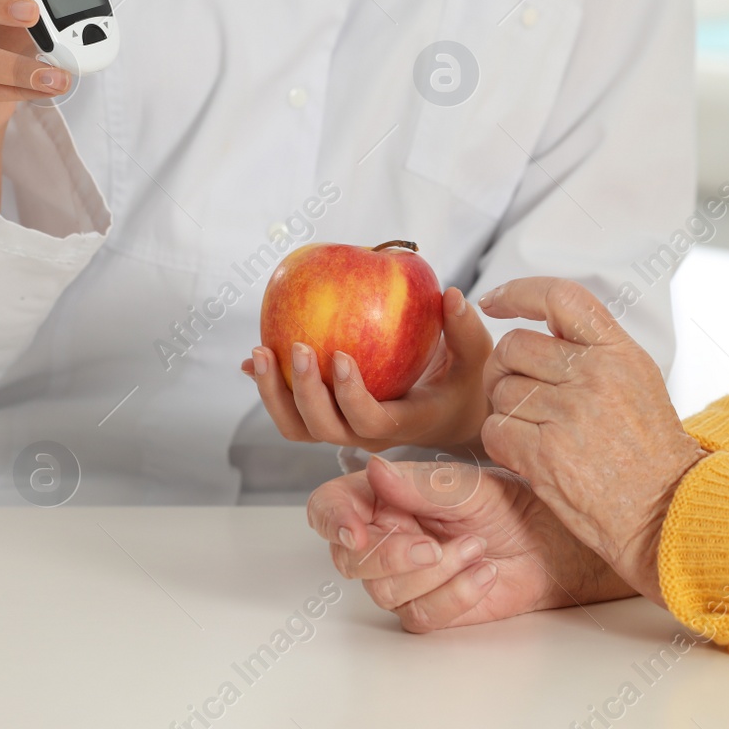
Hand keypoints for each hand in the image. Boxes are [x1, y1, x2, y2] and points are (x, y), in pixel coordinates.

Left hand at [243, 287, 492, 452]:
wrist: (448, 412)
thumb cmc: (462, 381)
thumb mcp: (475, 356)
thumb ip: (465, 328)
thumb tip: (451, 294)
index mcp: (403, 423)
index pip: (369, 420)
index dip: (351, 395)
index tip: (341, 355)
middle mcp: (367, 433)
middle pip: (323, 429)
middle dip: (305, 392)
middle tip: (297, 345)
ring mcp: (344, 429)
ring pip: (298, 427)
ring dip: (274, 395)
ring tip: (262, 352)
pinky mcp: (329, 417)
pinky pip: (291, 411)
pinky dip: (270, 388)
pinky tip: (254, 358)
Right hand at [307, 455, 633, 631]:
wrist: (550, 544)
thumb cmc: (510, 504)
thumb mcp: (468, 486)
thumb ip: (421, 484)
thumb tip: (375, 470)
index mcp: (382, 496)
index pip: (330, 507)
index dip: (333, 519)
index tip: (355, 530)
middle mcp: (384, 537)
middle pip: (351, 560)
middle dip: (391, 556)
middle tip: (433, 546)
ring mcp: (402, 577)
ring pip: (386, 592)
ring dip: (437, 573)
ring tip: (477, 548)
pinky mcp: (426, 608)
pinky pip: (420, 615)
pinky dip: (456, 595)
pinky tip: (484, 573)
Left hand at [478, 278, 705, 605]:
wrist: (664, 510)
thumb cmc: (650, 453)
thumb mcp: (637, 381)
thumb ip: (595, 350)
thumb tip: (543, 328)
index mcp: (618, 352)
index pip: (559, 297)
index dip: (518, 292)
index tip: (495, 301)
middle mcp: (595, 374)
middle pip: (514, 346)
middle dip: (505, 369)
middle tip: (519, 392)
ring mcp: (569, 413)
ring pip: (500, 390)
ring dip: (506, 410)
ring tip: (536, 430)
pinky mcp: (545, 453)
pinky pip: (495, 429)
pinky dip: (502, 441)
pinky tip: (527, 452)